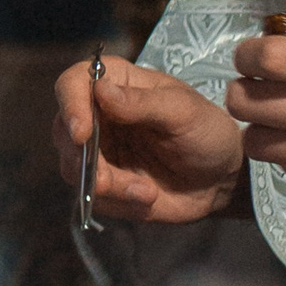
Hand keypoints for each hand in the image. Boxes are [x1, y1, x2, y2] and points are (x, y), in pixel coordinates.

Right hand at [51, 54, 242, 222]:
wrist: (222, 180)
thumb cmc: (206, 132)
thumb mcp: (184, 112)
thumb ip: (142, 103)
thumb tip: (100, 90)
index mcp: (115, 83)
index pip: (72, 84)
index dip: (70, 105)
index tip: (82, 133)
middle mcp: (97, 114)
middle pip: (63, 130)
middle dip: (83, 159)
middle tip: (107, 179)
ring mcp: (97, 151)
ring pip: (73, 168)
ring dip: (106, 185)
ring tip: (145, 192)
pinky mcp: (102, 184)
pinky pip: (91, 196)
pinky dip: (118, 201)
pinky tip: (147, 197)